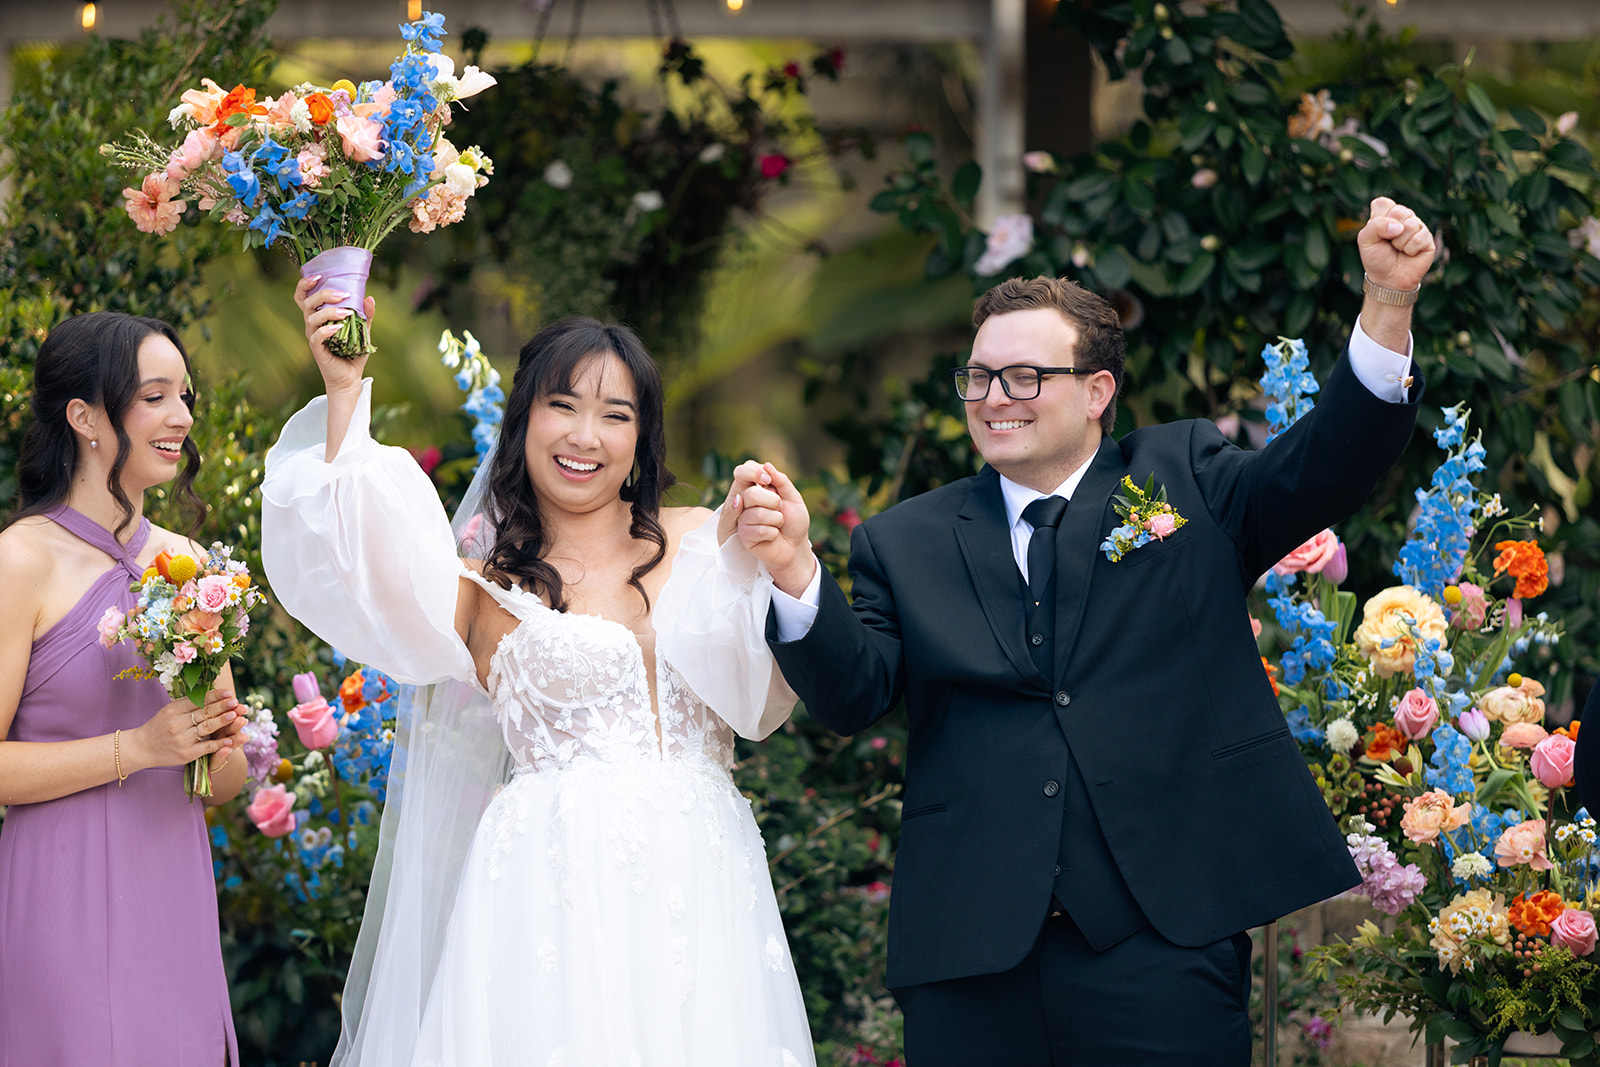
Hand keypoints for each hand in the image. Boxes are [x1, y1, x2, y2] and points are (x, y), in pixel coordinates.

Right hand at [129, 689, 239, 772]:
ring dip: (223, 721)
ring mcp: (182, 739)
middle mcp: (177, 724)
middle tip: (236, 702)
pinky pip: (206, 747)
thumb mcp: (169, 710)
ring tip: (236, 715)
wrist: (141, 748)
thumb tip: (210, 692)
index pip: (198, 701)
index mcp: (173, 710)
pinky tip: (230, 740)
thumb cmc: (159, 726)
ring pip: (206, 728)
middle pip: (204, 713)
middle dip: (222, 706)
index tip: (229, 692)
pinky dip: (219, 744)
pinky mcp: (186, 753)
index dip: (215, 696)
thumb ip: (187, 702)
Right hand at [294, 274, 375, 395]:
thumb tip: (369, 298)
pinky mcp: (317, 350)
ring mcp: (313, 337)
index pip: (304, 296)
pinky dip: (327, 330)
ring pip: (311, 318)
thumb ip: (366, 315)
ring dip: (329, 312)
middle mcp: (312, 325)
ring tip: (347, 313)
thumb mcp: (363, 331)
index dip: (306, 284)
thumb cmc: (353, 353)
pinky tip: (340, 328)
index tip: (319, 275)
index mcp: (319, 316)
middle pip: (307, 303)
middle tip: (342, 295)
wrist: (350, 378)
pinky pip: (316, 337)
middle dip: (323, 294)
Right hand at [734, 462, 816, 595]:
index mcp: (757, 488)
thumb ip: (781, 481)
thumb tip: (766, 465)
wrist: (796, 547)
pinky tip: (773, 536)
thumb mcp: (793, 498)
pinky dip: (772, 533)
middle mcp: (746, 502)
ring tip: (778, 525)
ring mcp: (743, 519)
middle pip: (751, 494)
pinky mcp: (744, 536)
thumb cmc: (794, 522)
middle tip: (779, 510)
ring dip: (776, 520)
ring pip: (757, 513)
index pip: (743, 472)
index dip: (753, 473)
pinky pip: (757, 530)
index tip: (768, 481)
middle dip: (773, 502)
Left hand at [1358, 196, 1435, 291]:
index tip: (1377, 233)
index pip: (1383, 203)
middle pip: (1399, 211)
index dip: (1379, 219)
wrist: (1389, 279)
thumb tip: (1399, 227)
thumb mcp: (1365, 241)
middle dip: (1390, 231)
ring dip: (1400, 242)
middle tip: (1389, 242)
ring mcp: (1417, 226)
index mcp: (1386, 214)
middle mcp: (1403, 217)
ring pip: (1410, 224)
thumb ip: (1375, 226)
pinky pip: (1419, 237)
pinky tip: (1409, 253)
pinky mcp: (1428, 238)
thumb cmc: (1376, 258)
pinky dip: (1410, 249)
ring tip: (1398, 249)